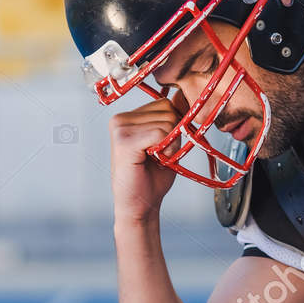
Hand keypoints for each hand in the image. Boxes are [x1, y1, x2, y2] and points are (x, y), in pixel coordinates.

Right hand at [110, 93, 181, 226]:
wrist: (140, 205)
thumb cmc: (152, 178)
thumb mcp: (167, 142)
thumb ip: (172, 121)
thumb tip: (183, 97)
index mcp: (127, 117)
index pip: (165, 103)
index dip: (174, 126)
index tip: (163, 147)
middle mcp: (120, 119)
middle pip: (168, 110)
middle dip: (174, 135)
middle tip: (160, 155)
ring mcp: (120, 128)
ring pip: (167, 122)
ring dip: (171, 144)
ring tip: (156, 159)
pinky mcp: (124, 141)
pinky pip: (161, 133)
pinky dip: (167, 149)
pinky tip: (155, 160)